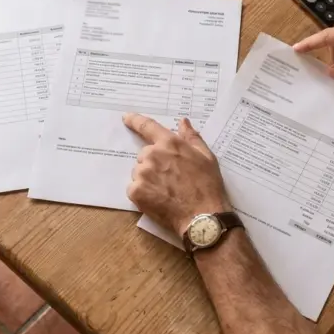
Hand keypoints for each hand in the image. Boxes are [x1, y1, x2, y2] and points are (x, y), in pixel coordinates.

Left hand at [123, 113, 230, 234]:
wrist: (202, 216)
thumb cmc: (207, 186)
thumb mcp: (206, 157)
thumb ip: (191, 137)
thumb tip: (183, 122)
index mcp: (169, 143)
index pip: (147, 126)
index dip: (135, 120)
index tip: (126, 117)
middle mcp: (152, 155)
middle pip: (145, 155)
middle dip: (154, 163)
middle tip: (170, 178)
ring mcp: (142, 174)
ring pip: (139, 172)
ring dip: (148, 179)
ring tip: (166, 191)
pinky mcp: (136, 192)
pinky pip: (134, 188)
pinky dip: (143, 193)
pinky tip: (158, 199)